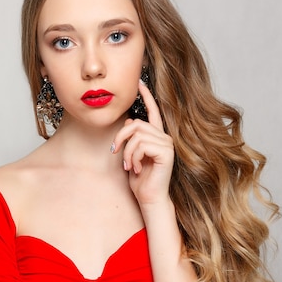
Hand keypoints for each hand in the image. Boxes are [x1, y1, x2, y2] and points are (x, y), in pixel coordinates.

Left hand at [112, 81, 174, 205]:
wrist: (149, 198)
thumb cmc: (140, 180)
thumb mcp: (130, 156)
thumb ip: (131, 139)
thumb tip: (128, 122)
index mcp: (156, 136)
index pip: (153, 112)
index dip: (146, 96)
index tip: (139, 82)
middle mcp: (164, 137)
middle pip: (136, 124)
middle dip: (120, 138)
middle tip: (115, 153)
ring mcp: (167, 144)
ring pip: (137, 135)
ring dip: (126, 152)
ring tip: (128, 165)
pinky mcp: (166, 153)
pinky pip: (141, 145)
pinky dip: (133, 157)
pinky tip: (135, 168)